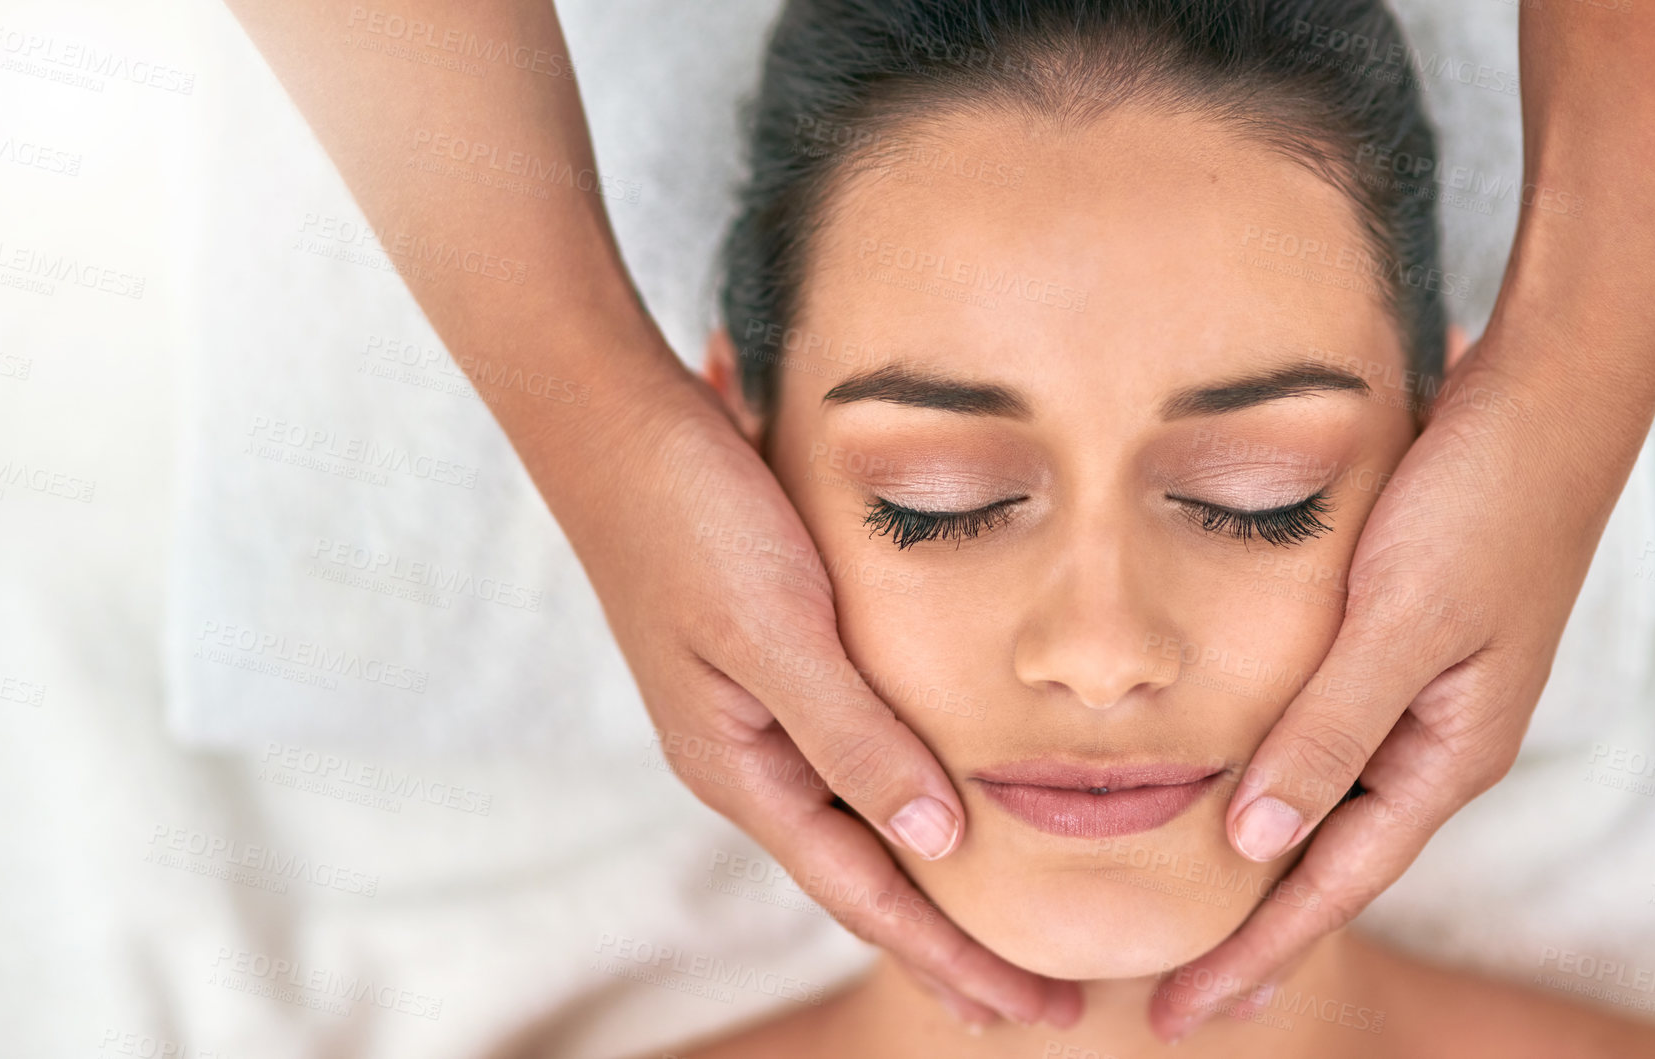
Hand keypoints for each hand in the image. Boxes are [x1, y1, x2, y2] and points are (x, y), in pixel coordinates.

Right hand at [565, 359, 1081, 1028]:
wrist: (612, 423)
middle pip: (864, 877)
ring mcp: (758, 714)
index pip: (864, 893)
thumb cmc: (689, 519)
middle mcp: (750, 759)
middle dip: (950, 947)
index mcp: (742, 769)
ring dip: (933, 879)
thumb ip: (852, 735)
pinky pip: (855, 754)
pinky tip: (948, 800)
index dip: (949, 957)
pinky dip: (909, 794)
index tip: (1031, 1012)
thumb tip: (940, 840)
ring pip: (861, 821)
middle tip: (1042, 1007)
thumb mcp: (776, 630)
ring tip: (1005, 929)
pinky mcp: (775, 661)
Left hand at [1149, 343, 1610, 1040]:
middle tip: (1167, 1000)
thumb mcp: (1401, 622)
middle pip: (1326, 861)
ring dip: (1253, 858)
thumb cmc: (1482, 504)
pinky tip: (1213, 781)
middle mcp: (1430, 741)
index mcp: (1447, 755)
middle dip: (1251, 933)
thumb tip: (1256, 844)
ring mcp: (1412, 695)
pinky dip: (1265, 768)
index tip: (1184, 1012)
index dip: (1258, 952)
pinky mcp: (1389, 644)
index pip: (1335, 883)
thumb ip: (1330, 730)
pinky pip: (1318, 733)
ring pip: (1319, 799)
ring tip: (1177, 914)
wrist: (1545, 400)